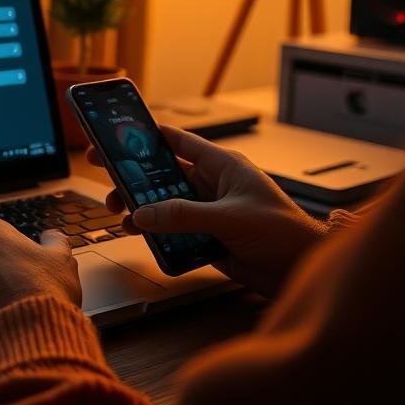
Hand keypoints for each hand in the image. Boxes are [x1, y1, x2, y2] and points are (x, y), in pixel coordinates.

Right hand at [88, 126, 326, 295]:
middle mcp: (211, 186)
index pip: (179, 141)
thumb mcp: (232, 218)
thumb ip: (186, 215)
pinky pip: (170, 230)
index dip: (148, 135)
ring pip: (162, 202)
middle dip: (132, 173)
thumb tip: (144, 213)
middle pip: (162, 172)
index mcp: (223, 167)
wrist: (301, 272)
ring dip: (138, 205)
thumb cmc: (285, 234)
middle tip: (103, 170)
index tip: (118, 133)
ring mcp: (206, 212)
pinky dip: (151, 231)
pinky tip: (135, 232)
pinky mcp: (204, 237)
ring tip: (117, 209)